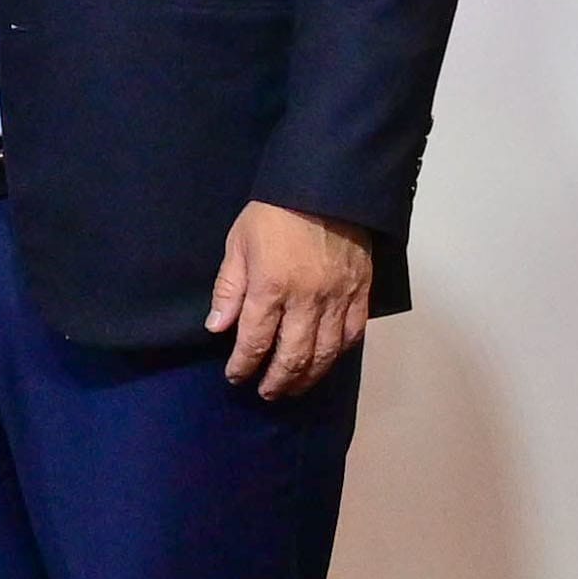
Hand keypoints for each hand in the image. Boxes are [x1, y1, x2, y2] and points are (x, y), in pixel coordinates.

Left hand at [206, 199, 375, 399]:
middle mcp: (306, 300)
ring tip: (292, 388)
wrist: (328, 186)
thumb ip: (229, 288)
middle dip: (276, 381)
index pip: (255, 341)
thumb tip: (217, 328)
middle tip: (265, 392)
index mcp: (271, 287)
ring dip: (306, 378)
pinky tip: (325, 362)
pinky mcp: (360, 293)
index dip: (243, 365)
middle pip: (292, 357)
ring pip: (324, 354)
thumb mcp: (239, 243)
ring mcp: (337, 299)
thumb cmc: (276, 211)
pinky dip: (338, 355)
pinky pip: (352, 335)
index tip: (236, 376)